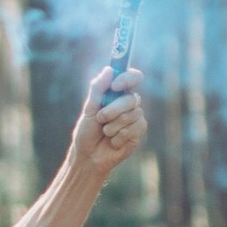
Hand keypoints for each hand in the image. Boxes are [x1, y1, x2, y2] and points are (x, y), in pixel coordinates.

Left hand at [73, 65, 147, 181]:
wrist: (88, 156)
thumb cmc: (87, 132)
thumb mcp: (89, 109)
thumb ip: (98, 89)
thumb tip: (109, 69)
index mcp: (118, 94)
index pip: (132, 77)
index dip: (127, 78)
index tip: (115, 85)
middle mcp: (129, 104)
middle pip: (131, 99)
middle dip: (112, 110)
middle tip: (100, 119)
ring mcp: (136, 118)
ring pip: (131, 115)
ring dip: (113, 126)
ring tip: (105, 133)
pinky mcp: (139, 132)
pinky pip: (133, 129)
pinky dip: (118, 137)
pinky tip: (113, 142)